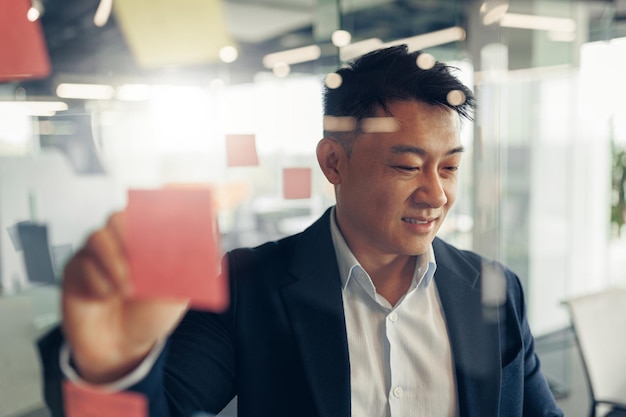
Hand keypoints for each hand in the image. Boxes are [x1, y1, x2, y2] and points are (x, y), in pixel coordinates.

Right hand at [61, 212, 188, 383]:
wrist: (120, 348)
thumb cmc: (149, 316)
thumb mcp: (176, 295)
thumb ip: (183, 271)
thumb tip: (194, 248)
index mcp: (147, 242)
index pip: (149, 212)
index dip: (157, 208)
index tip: (166, 218)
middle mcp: (120, 243)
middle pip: (119, 217)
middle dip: (130, 234)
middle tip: (139, 259)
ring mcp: (96, 255)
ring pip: (98, 237)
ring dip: (114, 262)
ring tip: (127, 289)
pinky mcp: (75, 269)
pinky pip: (81, 263)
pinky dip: (98, 282)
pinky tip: (106, 298)